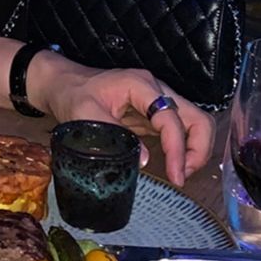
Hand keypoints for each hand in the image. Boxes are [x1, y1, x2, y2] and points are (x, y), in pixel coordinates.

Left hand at [32, 57, 215, 186]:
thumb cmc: (72, 94)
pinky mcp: (153, 113)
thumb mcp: (84, 114)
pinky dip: (182, 149)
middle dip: (198, 149)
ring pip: (194, 124)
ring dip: (194, 150)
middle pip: (197, 117)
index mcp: (140, 85)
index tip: (175, 176)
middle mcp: (156, 90)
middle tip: (182, 174)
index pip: (171, 118)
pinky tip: (172, 165)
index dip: (177, 149)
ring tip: (179, 172)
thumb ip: (113, 135)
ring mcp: (157, 100)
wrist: (62, 84)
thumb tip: (144, 160)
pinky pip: (179, 131)